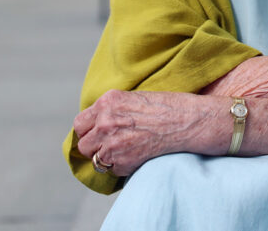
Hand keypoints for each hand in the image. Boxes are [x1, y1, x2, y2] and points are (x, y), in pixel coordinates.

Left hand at [74, 90, 226, 175]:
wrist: (187, 121)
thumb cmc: (166, 107)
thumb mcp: (135, 97)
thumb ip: (112, 109)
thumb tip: (97, 123)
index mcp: (107, 102)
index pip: (80, 123)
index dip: (89, 130)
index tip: (98, 133)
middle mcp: (105, 122)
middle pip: (84, 144)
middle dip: (95, 145)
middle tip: (112, 144)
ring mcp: (112, 143)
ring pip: (95, 159)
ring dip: (107, 157)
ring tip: (125, 150)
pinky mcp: (122, 161)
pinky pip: (112, 170)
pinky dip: (122, 166)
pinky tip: (137, 155)